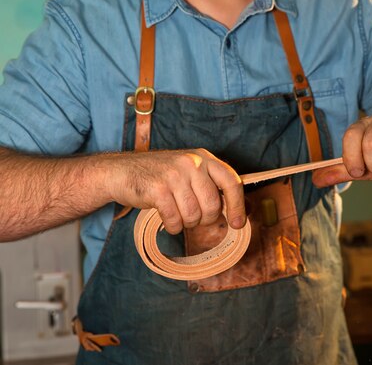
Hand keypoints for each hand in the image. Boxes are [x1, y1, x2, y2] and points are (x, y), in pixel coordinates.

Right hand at [104, 149, 244, 234]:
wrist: (121, 172)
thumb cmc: (160, 176)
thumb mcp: (189, 172)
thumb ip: (210, 185)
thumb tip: (236, 212)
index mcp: (204, 158)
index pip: (231, 182)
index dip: (238, 205)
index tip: (238, 223)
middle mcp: (191, 163)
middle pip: (212, 205)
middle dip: (205, 219)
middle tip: (194, 217)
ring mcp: (174, 175)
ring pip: (194, 215)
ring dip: (187, 223)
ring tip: (177, 214)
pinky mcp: (157, 189)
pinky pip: (175, 220)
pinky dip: (173, 225)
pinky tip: (167, 218)